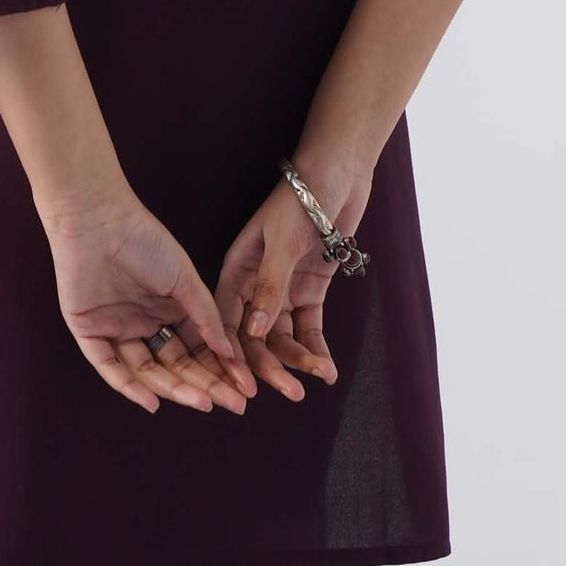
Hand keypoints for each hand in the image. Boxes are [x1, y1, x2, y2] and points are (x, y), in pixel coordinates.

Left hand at [47, 194, 257, 414]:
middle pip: (177, 365)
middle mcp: (144, 323)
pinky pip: (109, 368)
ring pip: (148, 371)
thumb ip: (205, 316)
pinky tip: (153, 402)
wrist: (99, 220)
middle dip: (206, 384)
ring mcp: (116, 330)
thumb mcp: (185, 279)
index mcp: (168, 309)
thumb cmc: (145, 240)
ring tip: (203, 401)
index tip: (245, 389)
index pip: (197, 349)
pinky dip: (130, 387)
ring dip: (175, 389)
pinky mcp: (89, 333)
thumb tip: (230, 353)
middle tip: (233, 404)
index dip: (221, 369)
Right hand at [215, 163, 372, 401]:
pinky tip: (327, 368)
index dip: (232, 356)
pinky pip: (308, 327)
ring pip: (283, 337)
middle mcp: (254, 285)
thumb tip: (255, 333)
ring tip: (320, 375)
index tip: (244, 388)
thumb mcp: (282, 241)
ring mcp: (283, 289)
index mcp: (236, 270)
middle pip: (256, 337)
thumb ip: (270, 287)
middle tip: (292, 392)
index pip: (227, 322)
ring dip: (298, 360)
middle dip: (271, 366)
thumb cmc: (300, 198)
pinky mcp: (309, 290)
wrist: (338, 173)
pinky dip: (316, 348)